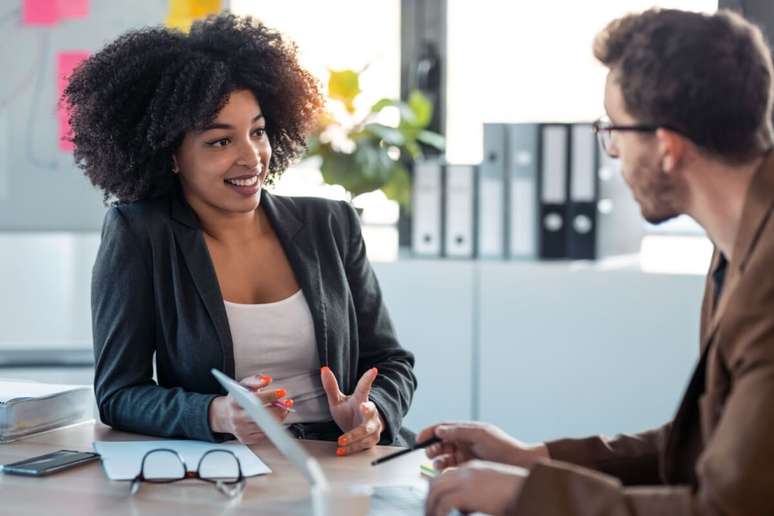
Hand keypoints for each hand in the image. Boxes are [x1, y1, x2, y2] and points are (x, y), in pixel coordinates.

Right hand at [208, 374, 292, 443]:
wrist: (226, 415)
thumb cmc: (237, 399)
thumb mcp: (243, 385)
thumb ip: (255, 380)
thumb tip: (266, 379)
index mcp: (234, 402)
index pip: (254, 399)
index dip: (270, 395)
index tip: (281, 392)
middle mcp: (236, 417)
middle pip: (262, 416)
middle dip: (279, 409)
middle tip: (286, 403)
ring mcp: (241, 430)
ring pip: (266, 427)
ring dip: (279, 417)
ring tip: (283, 410)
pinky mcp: (246, 439)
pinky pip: (265, 435)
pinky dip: (274, 427)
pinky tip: (275, 420)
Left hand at [320, 366, 383, 455]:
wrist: (359, 431)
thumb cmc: (349, 413)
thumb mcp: (338, 400)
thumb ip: (331, 386)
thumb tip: (324, 369)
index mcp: (361, 399)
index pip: (364, 388)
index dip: (368, 379)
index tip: (373, 370)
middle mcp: (370, 412)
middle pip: (371, 411)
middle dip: (368, 410)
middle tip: (364, 407)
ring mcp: (373, 427)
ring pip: (366, 432)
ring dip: (353, 437)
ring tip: (341, 441)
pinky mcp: (372, 440)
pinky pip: (362, 445)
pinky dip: (351, 449)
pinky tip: (341, 450)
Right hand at [417, 421, 547, 469]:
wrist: (518, 463)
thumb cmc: (503, 446)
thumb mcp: (480, 434)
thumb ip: (459, 431)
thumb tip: (440, 430)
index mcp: (466, 430)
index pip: (443, 428)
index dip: (430, 432)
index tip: (419, 438)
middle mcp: (464, 441)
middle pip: (441, 442)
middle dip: (432, 447)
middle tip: (428, 453)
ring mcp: (466, 454)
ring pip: (444, 455)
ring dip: (437, 459)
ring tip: (436, 464)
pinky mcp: (468, 466)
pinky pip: (451, 467)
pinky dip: (444, 469)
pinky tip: (443, 471)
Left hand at [425, 460, 527, 515]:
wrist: (527, 488)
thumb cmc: (515, 492)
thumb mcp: (491, 489)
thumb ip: (475, 495)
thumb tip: (464, 509)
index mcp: (472, 468)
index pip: (445, 476)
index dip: (437, 491)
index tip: (434, 504)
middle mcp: (466, 471)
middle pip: (436, 482)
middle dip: (429, 499)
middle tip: (428, 512)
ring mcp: (465, 481)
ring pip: (435, 491)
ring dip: (430, 507)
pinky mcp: (467, 493)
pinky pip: (443, 503)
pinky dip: (439, 512)